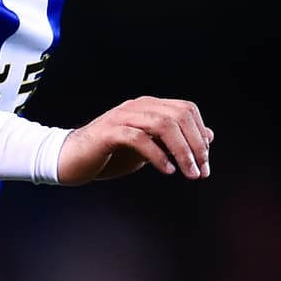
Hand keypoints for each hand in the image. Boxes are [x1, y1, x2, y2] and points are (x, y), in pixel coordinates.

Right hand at [57, 96, 212, 184]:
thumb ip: (174, 140)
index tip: (205, 163)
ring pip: (162, 124)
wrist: (72, 160)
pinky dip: (157, 155)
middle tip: (201, 172)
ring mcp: (121, 117)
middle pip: (178, 116)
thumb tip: (209, 135)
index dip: (201, 134)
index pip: (186, 110)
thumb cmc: (110, 154)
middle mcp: (136, 106)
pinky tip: (166, 171)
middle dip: (195, 145)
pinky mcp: (108, 133)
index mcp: (148, 106)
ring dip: (181, 151)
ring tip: (189, 174)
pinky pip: (139, 139)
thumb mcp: (149, 147)